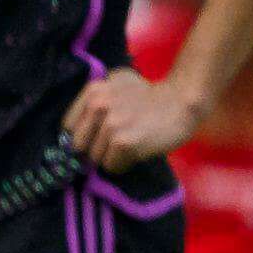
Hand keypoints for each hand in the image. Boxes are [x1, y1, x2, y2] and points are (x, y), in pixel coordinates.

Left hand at [63, 67, 198, 172]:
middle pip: (79, 145)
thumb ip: (94, 102)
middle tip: (114, 145)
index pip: (68, 126)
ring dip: (111, 158)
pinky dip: (122, 165)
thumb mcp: (116, 86)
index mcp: (92, 90)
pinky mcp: (124, 142)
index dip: (82, 137)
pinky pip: (111, 166)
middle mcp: (98, 104)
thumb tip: (72, 135)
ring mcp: (110, 124)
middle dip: (94, 149)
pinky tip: (136, 153)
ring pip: (95, 158)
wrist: (184, 101)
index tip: (95, 139)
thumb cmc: (150, 97)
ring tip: (129, 146)